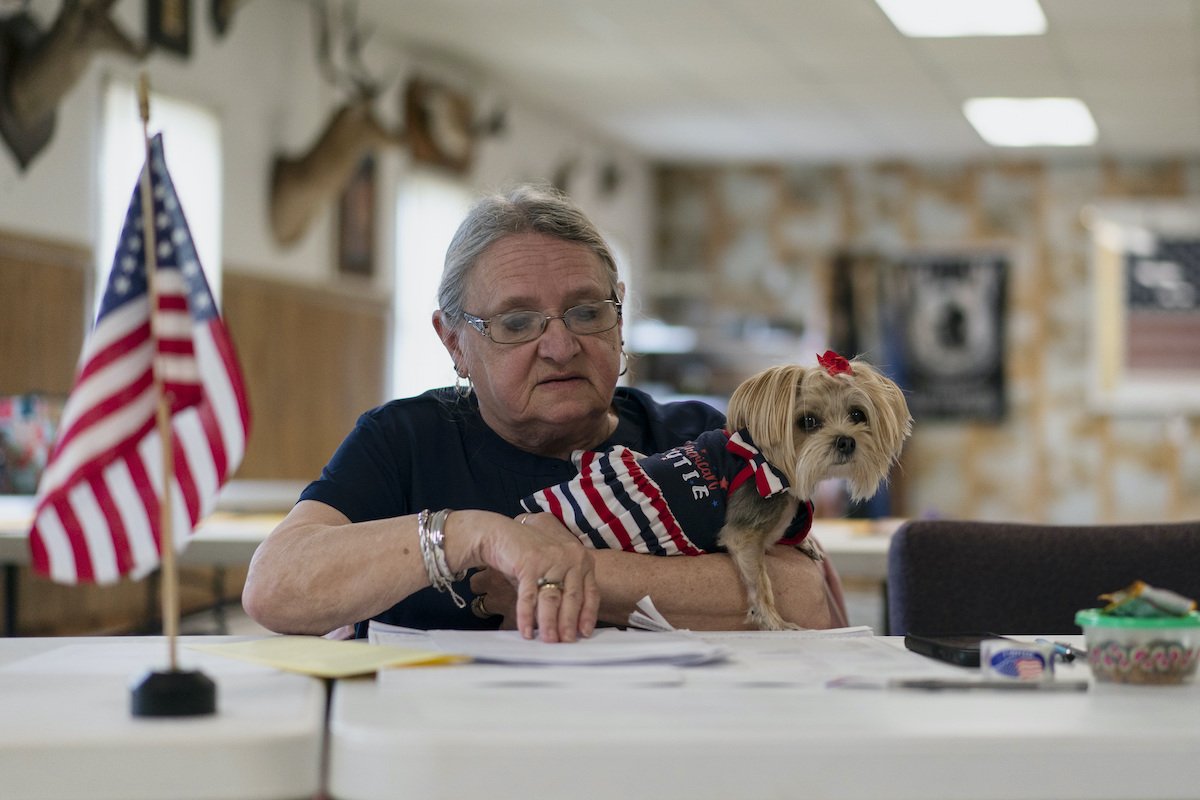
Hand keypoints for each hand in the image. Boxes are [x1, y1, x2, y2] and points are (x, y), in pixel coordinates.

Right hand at [464, 512, 598, 641]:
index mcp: (581, 559)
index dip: (588, 614)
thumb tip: (568, 625)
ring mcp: (550, 559)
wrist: (500, 535)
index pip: (591, 591)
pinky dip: (527, 616)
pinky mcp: (529, 562)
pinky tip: (527, 630)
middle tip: (566, 642)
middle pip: (573, 597)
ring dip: (550, 623)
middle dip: (569, 623)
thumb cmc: (528, 556)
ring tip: (549, 641)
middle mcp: (570, 557)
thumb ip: (563, 590)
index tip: (585, 633)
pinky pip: (529, 596)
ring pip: (552, 598)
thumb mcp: (553, 569)